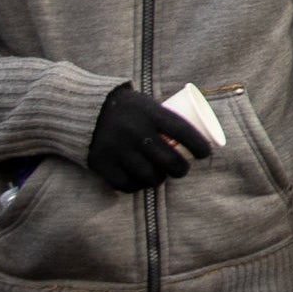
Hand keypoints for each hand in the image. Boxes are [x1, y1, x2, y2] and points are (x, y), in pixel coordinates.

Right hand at [85, 84, 212, 192]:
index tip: (204, 154)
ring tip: (160, 178)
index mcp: (151, 114)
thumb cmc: (130, 109)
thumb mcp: (149, 105)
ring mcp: (117, 148)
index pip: (183, 132)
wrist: (88, 109)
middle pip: (168, 161)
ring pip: (148, 176)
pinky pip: (125, 184)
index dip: (199, 146)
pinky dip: (135, 186)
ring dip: (158, 180)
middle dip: (181, 170)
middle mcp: (135, 131)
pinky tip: (140, 183)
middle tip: (181, 170)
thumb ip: (167, 120)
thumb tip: (199, 135)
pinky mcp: (101, 163)